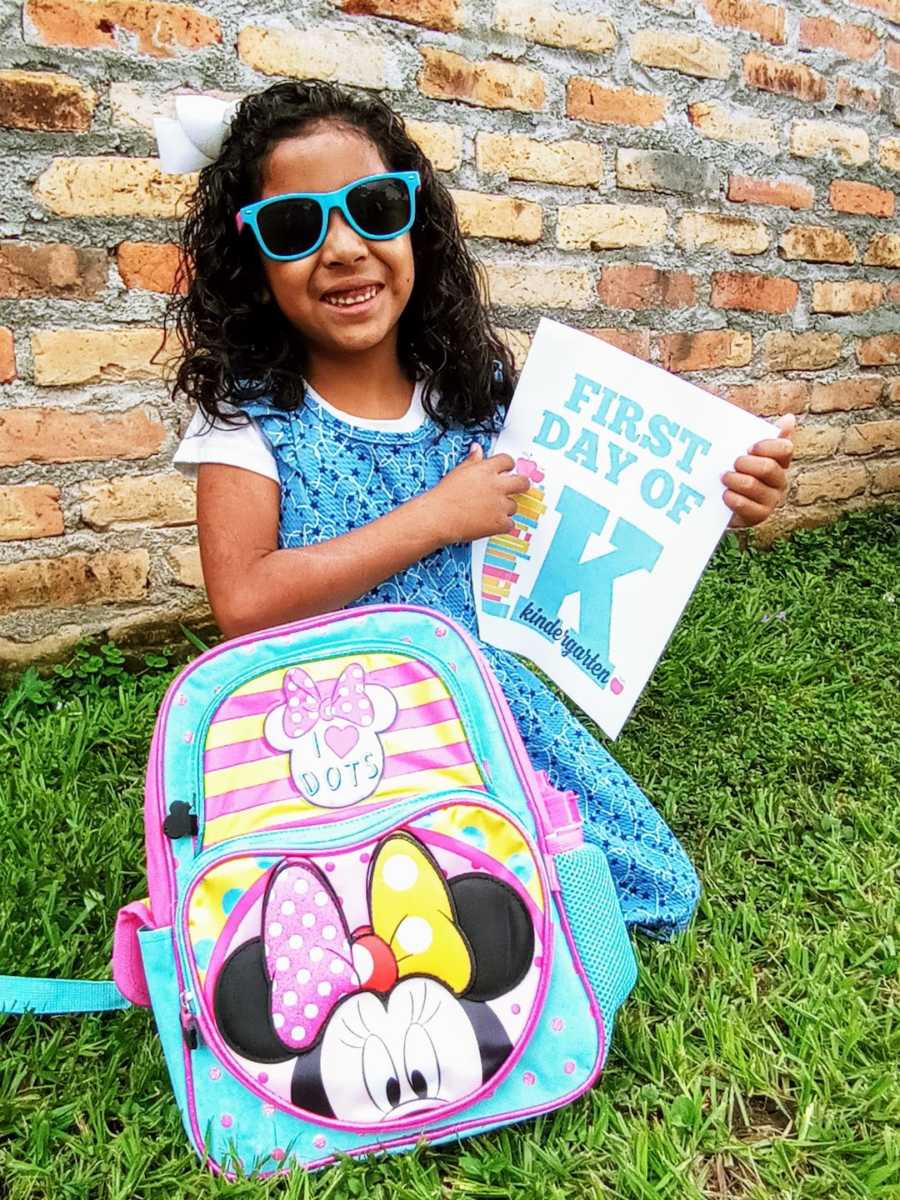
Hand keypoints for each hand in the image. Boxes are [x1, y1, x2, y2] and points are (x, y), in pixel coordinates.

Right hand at [426, 443, 529, 545]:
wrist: (438, 517)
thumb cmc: (444, 496)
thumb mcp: (458, 472)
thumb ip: (472, 460)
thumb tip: (477, 449)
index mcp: (486, 470)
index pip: (507, 461)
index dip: (508, 466)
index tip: (507, 470)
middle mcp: (496, 486)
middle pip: (522, 482)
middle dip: (521, 484)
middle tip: (517, 488)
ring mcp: (499, 505)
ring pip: (514, 505)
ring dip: (506, 508)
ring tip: (491, 511)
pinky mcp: (499, 523)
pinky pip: (510, 524)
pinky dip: (503, 525)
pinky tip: (491, 524)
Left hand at [723, 414, 795, 528]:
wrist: (721, 499)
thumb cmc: (737, 468)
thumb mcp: (746, 449)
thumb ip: (763, 433)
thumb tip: (790, 418)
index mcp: (780, 460)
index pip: (784, 449)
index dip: (767, 446)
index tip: (749, 447)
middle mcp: (779, 480)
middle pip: (768, 468)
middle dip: (746, 464)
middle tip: (733, 463)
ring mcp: (771, 499)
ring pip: (753, 486)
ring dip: (734, 480)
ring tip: (723, 477)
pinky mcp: (758, 516)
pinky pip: (745, 506)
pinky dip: (732, 498)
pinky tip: (724, 494)